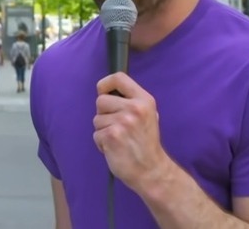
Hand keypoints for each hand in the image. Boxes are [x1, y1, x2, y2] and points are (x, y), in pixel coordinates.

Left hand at [92, 72, 170, 192]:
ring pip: (97, 119)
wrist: (152, 170)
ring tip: (119, 139)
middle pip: (101, 100)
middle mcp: (134, 108)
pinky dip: (101, 143)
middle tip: (118, 127)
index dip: (105, 84)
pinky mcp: (111, 136)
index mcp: (144, 100)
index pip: (118, 78)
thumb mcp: (148, 115)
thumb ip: (131, 102)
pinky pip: (96, 134)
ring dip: (103, 130)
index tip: (104, 92)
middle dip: (104, 114)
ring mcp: (122, 122)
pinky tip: (115, 148)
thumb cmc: (146, 143)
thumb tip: (108, 92)